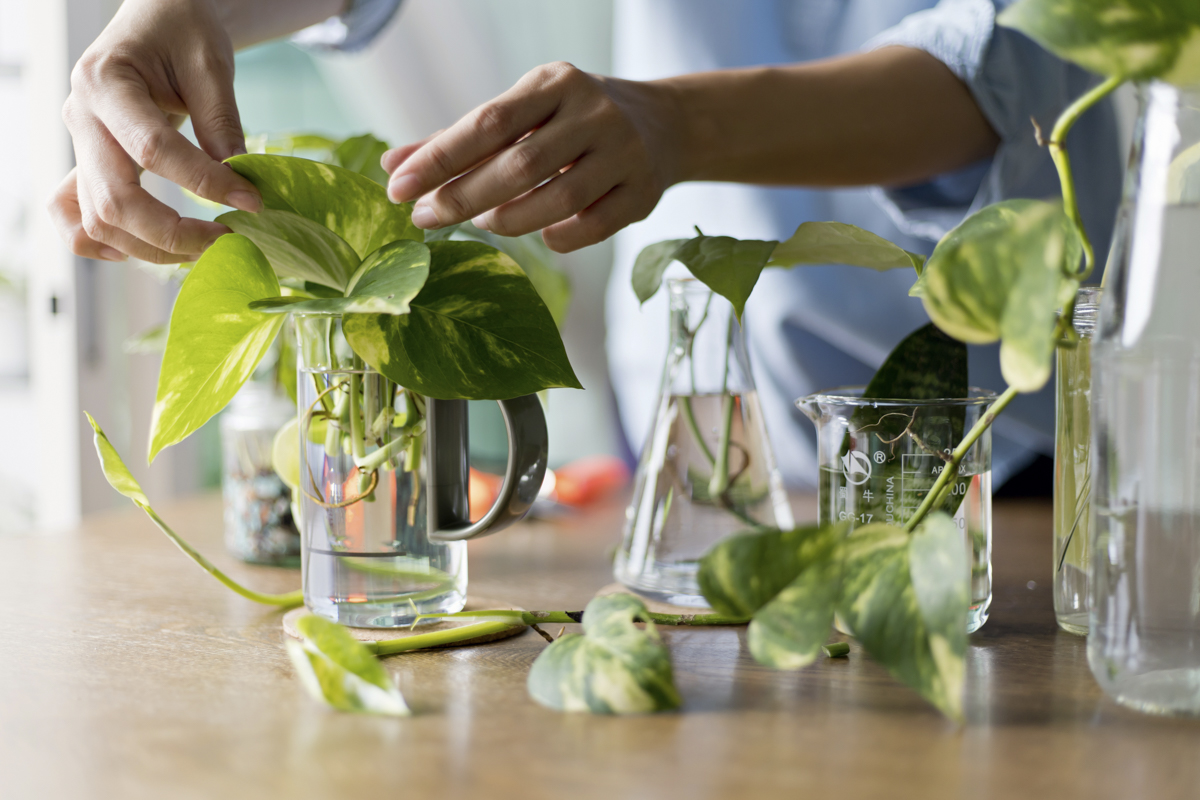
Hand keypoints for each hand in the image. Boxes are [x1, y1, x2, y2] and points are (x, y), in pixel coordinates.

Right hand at [51, 0, 262, 263]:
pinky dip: (105, 242)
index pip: (152, 150)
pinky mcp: (86, 163)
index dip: (204, 182)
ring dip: (151, 248)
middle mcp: (81, 117)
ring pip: (96, 220)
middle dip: (174, 234)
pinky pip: (74, 217)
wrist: (156, 18)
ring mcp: (79, 144)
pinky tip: (147, 248)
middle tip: (228, 241)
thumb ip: (221, 121)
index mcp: (106, 82)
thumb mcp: (210, 62)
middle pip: (113, 200)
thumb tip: (239, 184)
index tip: (252, 202)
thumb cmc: (182, 29)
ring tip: (205, 249)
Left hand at [383, 62, 680, 252]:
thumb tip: (394, 167)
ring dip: (510, 220)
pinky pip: (591, 227)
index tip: (399, 187)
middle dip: (464, 196)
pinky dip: (557, 237)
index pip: (487, 123)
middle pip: (520, 165)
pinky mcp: (643, 193)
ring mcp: (624, 153)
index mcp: (555, 83)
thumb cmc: (571, 120)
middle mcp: (593, 113)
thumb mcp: (521, 113)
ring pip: (558, 200)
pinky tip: (539, 235)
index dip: (440, 158)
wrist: (663, 124)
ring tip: (483, 222)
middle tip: (425, 219)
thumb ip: (459, 140)